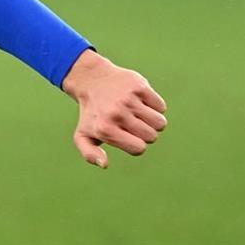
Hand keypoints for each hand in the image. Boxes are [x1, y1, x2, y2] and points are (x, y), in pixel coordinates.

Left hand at [62, 49, 167, 168]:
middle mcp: (116, 113)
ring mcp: (128, 99)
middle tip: (131, 123)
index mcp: (105, 129)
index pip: (139, 148)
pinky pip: (161, 106)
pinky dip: (155, 106)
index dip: (137, 145)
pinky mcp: (139, 86)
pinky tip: (140, 101)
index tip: (127, 136)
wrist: (91, 80)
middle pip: (152, 136)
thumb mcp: (82, 135)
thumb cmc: (92, 113)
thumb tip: (104, 164)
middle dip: (146, 133)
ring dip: (153, 122)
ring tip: (138, 114)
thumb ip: (89, 154)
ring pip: (160, 123)